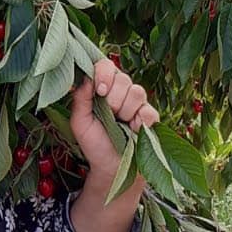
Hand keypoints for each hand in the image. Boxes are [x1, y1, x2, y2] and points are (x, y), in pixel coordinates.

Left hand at [70, 58, 160, 180]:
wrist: (110, 166)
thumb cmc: (94, 143)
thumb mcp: (79, 121)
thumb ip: (81, 98)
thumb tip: (86, 76)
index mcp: (103, 87)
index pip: (106, 65)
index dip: (104, 75)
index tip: (99, 91)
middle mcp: (122, 91)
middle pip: (123, 79)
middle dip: (112, 99)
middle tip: (109, 115)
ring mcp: (138, 103)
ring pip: (137, 92)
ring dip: (125, 111)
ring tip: (120, 124)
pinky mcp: (151, 117)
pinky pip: (149, 110)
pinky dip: (140, 121)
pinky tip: (133, 130)